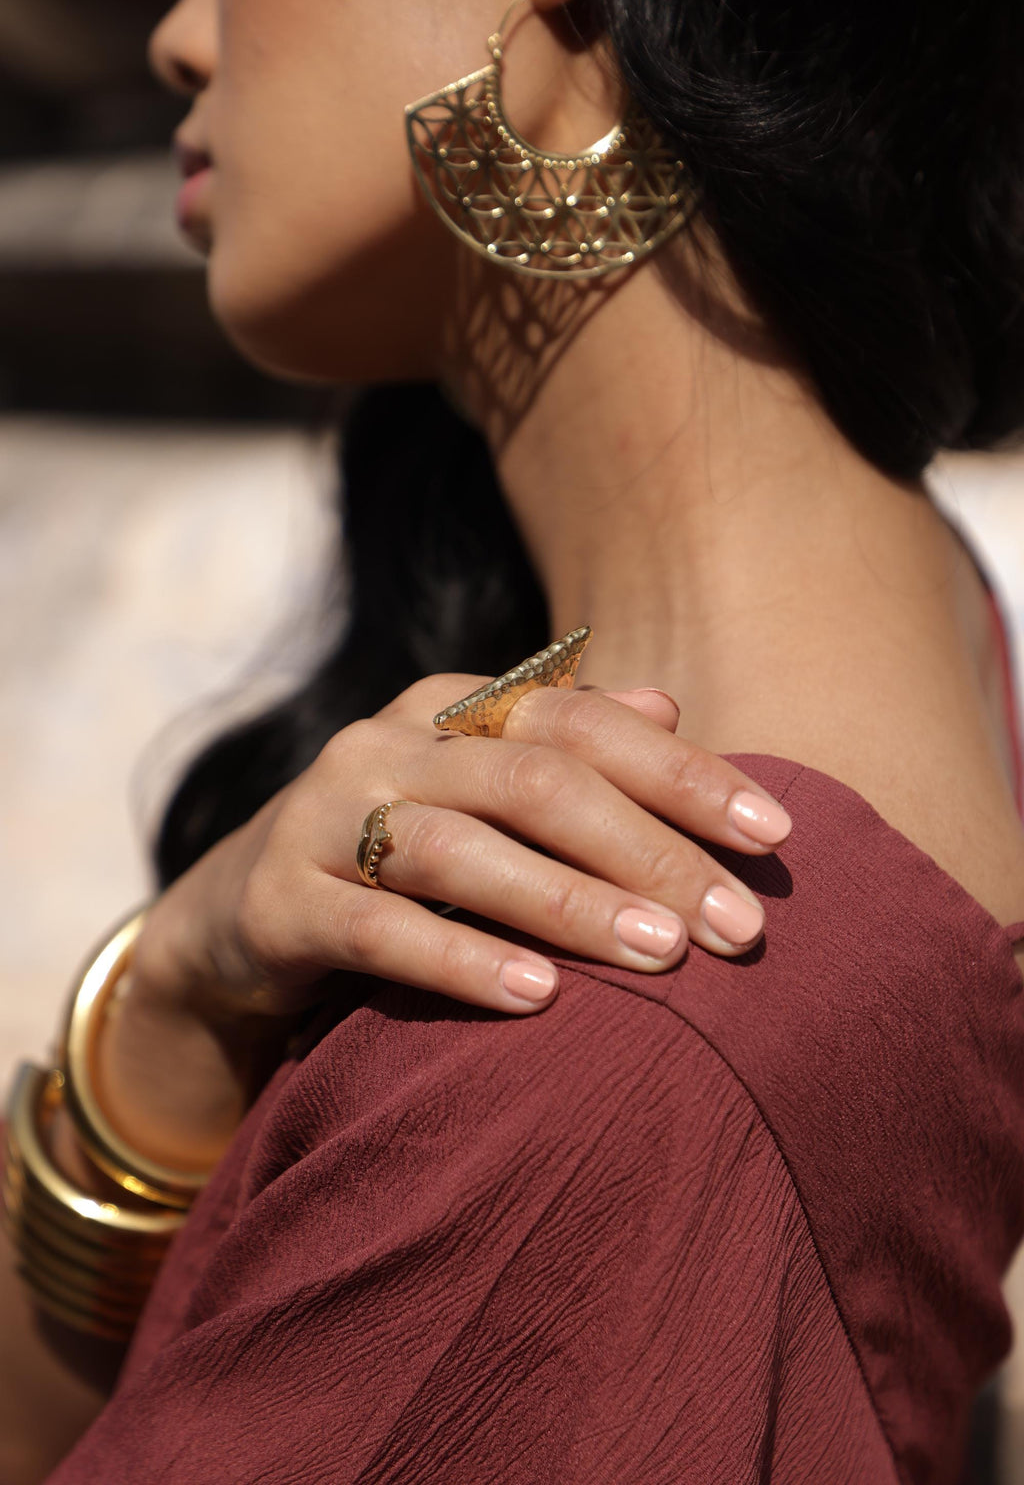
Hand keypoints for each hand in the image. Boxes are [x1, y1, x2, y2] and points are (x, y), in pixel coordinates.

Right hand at [135, 676, 789, 1017]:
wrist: (242, 911)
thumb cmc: (400, 850)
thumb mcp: (481, 791)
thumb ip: (568, 750)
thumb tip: (672, 705)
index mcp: (452, 709)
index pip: (582, 723)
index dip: (682, 774)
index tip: (776, 835)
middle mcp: (387, 744)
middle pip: (533, 783)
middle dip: (647, 852)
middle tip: (739, 928)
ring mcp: (324, 816)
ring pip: (458, 849)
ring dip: (568, 904)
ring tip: (662, 957)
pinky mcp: (279, 899)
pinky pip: (375, 929)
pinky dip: (458, 961)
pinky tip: (536, 998)